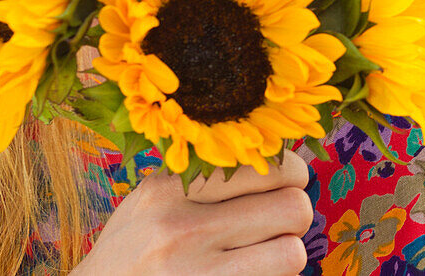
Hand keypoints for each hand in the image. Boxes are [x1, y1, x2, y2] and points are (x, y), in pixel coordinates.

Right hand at [72, 149, 311, 274]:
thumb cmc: (130, 252)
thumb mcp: (150, 200)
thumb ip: (199, 178)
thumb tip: (272, 159)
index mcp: (170, 189)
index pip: (264, 164)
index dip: (290, 173)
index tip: (287, 182)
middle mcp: (184, 228)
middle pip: (291, 207)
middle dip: (294, 214)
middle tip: (279, 222)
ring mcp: (197, 275)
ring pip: (292, 254)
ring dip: (286, 255)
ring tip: (265, 254)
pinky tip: (248, 273)